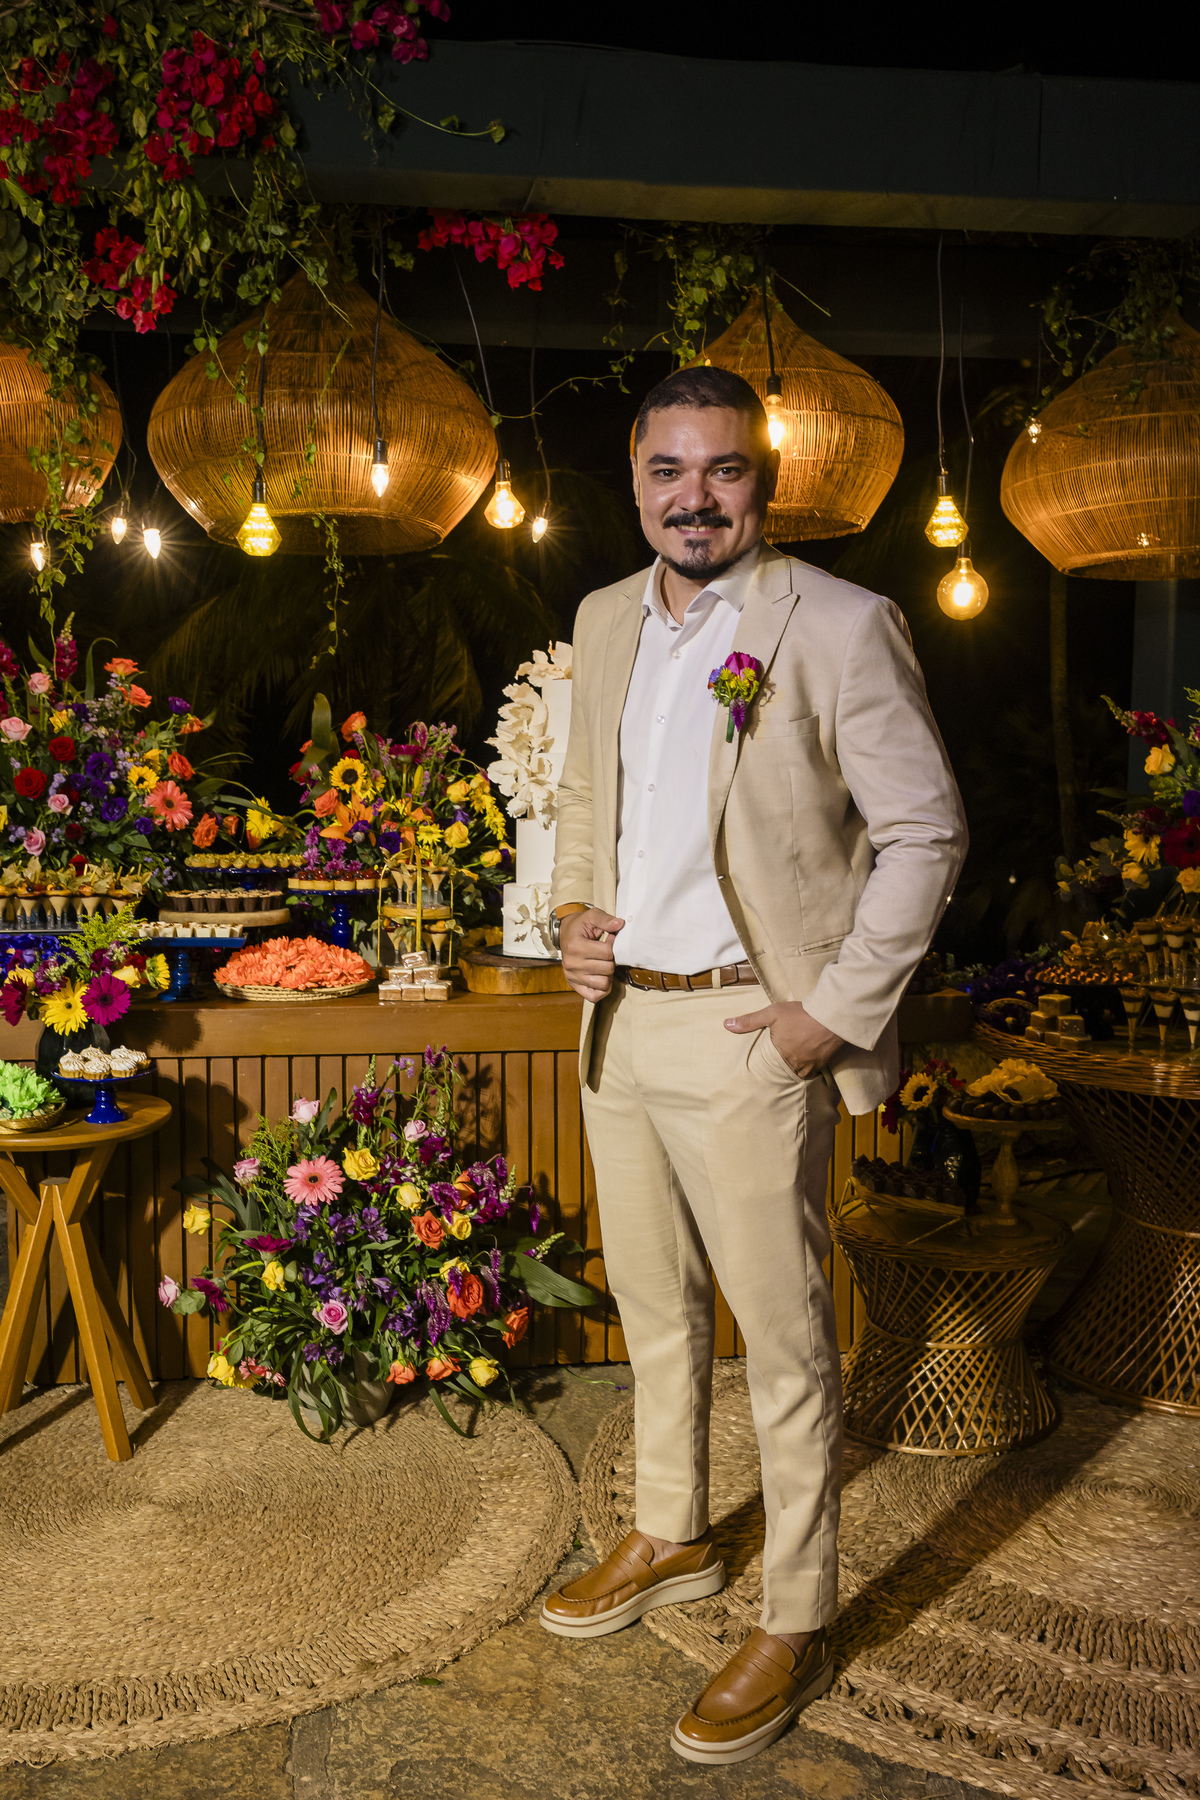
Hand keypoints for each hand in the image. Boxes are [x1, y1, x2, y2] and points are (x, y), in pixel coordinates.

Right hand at [560, 909, 624, 1003]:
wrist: (566, 933)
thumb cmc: (580, 926)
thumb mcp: (591, 916)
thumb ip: (605, 919)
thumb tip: (619, 924)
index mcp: (575, 946)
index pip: (607, 953)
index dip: (613, 945)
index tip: (609, 939)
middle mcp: (571, 964)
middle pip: (607, 969)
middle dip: (611, 960)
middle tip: (605, 952)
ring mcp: (572, 976)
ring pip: (603, 984)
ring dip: (607, 974)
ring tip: (603, 963)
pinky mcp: (574, 985)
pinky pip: (594, 996)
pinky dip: (602, 989)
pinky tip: (601, 976)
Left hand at [724, 1000, 844, 1074]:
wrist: (831, 1015)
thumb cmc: (801, 1014)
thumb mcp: (772, 1013)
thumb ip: (749, 1021)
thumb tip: (726, 1025)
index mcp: (781, 1056)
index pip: (772, 1065)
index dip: (773, 1059)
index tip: (774, 1055)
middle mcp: (796, 1065)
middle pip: (788, 1069)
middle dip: (787, 1063)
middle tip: (787, 1056)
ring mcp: (812, 1066)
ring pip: (803, 1071)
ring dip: (800, 1064)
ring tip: (799, 1055)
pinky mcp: (826, 1062)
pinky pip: (816, 1068)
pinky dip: (813, 1063)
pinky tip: (813, 1054)